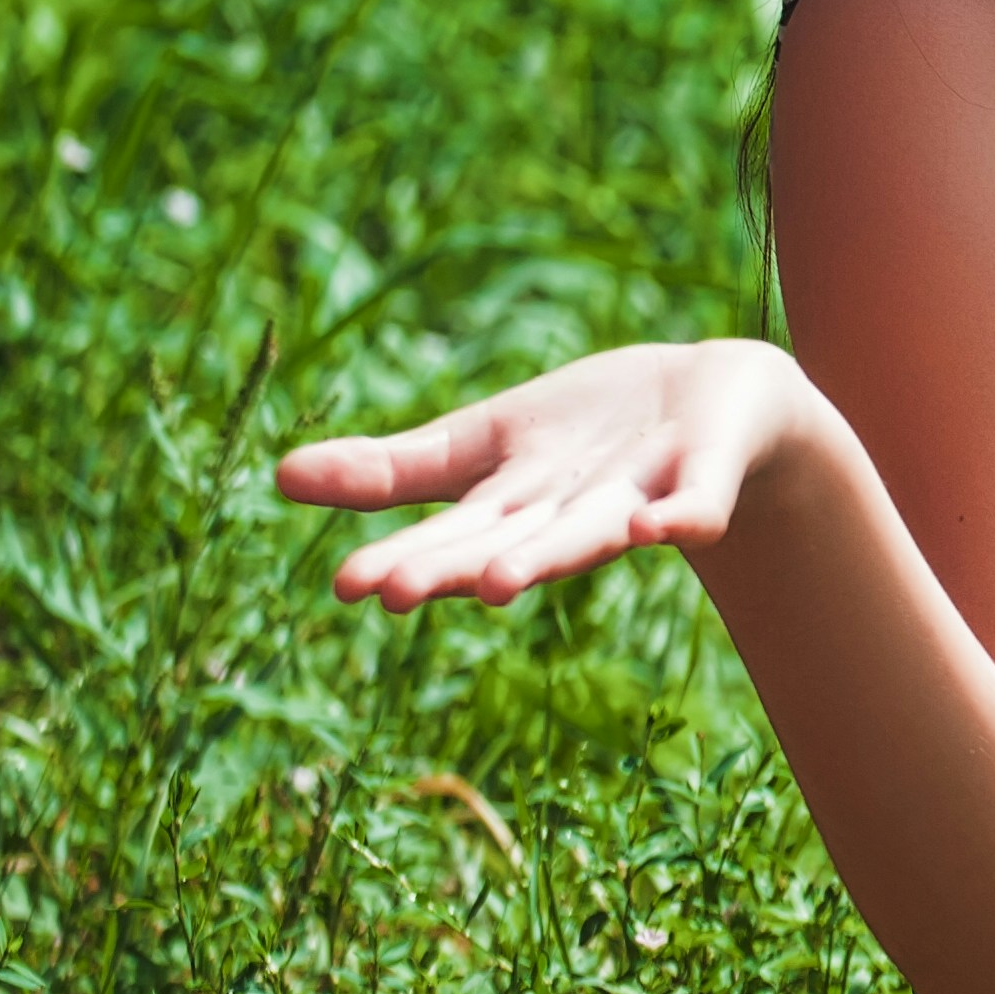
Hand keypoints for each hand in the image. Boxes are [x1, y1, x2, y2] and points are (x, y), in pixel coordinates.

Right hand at [277, 339, 816, 610]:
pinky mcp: (706, 475)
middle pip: (509, 544)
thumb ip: (394, 472)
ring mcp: (641, 497)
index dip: (402, 559)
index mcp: (512, 509)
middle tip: (396, 593)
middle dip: (456, 568)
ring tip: (495, 582)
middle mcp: (570, 514)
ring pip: (590, 534)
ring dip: (546, 558)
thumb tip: (278, 476)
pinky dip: (682, 517)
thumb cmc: (587, 434)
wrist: (715, 400)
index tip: (346, 586)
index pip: (449, 536)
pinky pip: (698, 504)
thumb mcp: (482, 444)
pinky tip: (659, 529)